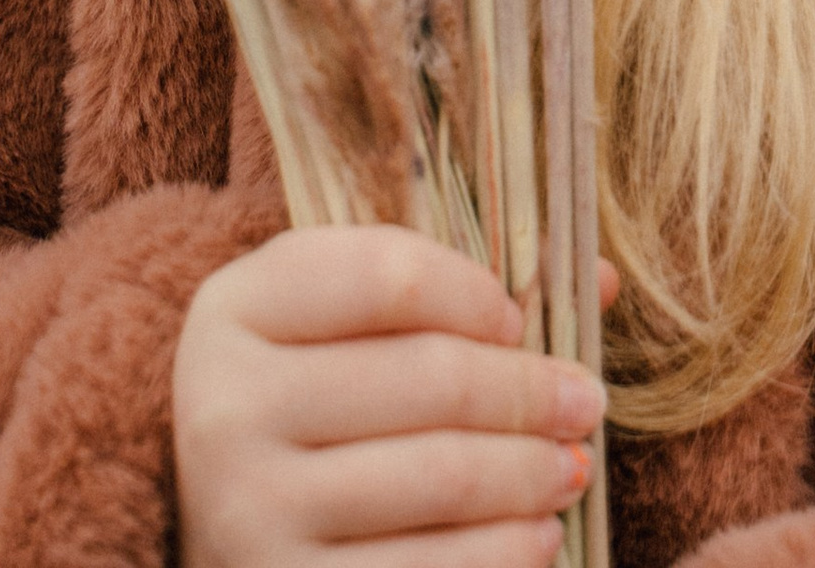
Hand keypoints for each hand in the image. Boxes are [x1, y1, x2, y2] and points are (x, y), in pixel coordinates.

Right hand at [174, 227, 604, 566]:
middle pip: (428, 379)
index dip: (474, 293)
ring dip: (530, 472)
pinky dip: (503, 550)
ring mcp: (247, 510)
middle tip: (587, 401)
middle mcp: (227, 407)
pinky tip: (539, 536)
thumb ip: (450, 288)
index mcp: (238, 310)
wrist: (216, 522)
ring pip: (440, 475)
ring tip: (573, 466)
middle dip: (529, 392)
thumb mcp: (343, 322)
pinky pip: (426, 567)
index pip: (388, 276)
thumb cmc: (308, 399)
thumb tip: (598, 281)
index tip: (519, 318)